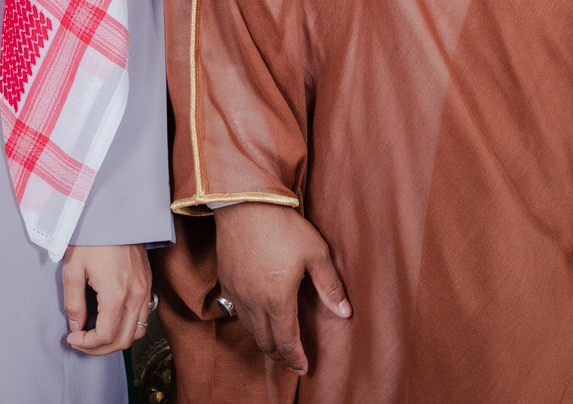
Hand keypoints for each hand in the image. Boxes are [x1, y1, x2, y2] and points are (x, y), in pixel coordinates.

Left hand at [61, 243, 153, 354]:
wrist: (114, 213)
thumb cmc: (93, 238)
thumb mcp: (73, 270)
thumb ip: (73, 303)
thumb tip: (77, 325)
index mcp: (117, 294)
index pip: (105, 336)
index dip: (86, 344)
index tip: (72, 337)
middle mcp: (136, 295)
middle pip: (124, 340)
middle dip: (100, 348)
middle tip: (81, 341)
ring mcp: (145, 289)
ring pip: (137, 331)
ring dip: (116, 339)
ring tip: (96, 334)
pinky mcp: (148, 283)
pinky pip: (143, 315)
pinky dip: (127, 325)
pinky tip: (110, 318)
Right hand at [213, 203, 350, 375]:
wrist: (246, 204)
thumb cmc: (283, 227)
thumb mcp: (316, 254)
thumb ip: (330, 286)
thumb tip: (344, 312)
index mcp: (277, 300)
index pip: (286, 342)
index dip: (296, 359)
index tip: (304, 368)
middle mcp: (254, 303)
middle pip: (266, 342)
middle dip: (281, 356)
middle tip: (293, 362)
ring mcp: (237, 294)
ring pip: (251, 331)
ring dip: (265, 343)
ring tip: (278, 347)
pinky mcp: (228, 282)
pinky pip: (239, 314)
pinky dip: (252, 325)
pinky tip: (260, 320)